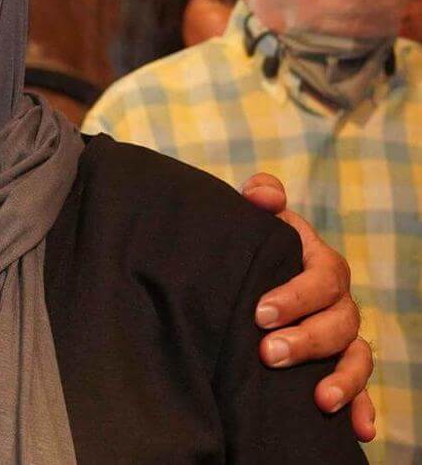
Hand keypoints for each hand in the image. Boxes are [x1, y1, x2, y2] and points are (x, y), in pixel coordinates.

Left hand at [241, 173, 375, 441]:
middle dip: (306, 341)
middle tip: (268, 354)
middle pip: (338, 323)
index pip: (320, 279)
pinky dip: (363, 407)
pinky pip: (362, 388)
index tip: (260, 313)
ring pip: (355, 357)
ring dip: (342, 379)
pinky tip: (359, 429)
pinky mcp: (341, 365)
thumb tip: (262, 194)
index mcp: (321, 265)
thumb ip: (262, 198)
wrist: (259, 274)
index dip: (295, 296)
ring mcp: (344, 336)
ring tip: (320, 399)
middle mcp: (339, 302)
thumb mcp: (259, 221)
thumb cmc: (260, 247)